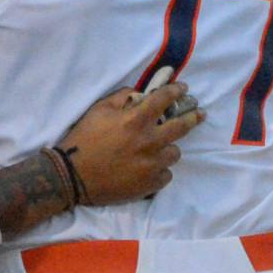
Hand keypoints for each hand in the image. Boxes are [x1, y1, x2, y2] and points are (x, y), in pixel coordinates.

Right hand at [56, 79, 203, 204]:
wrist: (73, 176)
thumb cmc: (84, 140)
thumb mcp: (98, 110)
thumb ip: (122, 97)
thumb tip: (140, 94)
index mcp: (136, 120)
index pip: (164, 99)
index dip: (177, 91)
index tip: (184, 89)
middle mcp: (149, 141)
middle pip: (182, 126)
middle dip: (193, 117)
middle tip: (199, 114)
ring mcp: (152, 165)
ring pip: (175, 153)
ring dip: (169, 147)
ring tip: (160, 148)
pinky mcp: (150, 184)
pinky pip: (166, 174)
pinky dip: (160, 169)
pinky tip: (149, 168)